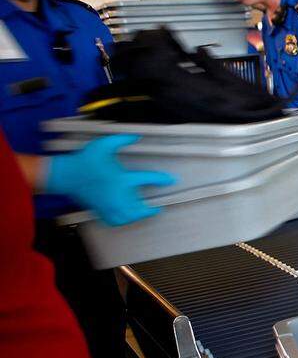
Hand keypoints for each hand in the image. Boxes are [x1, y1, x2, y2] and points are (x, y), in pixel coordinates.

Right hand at [44, 135, 176, 226]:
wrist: (66, 174)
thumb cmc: (84, 159)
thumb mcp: (103, 144)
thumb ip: (121, 139)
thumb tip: (136, 136)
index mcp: (121, 178)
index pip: (147, 179)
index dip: (161, 179)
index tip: (171, 180)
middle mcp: (117, 194)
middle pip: (139, 209)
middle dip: (149, 210)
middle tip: (156, 208)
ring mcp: (108, 204)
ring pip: (128, 217)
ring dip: (137, 216)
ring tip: (143, 213)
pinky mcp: (100, 209)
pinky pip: (114, 221)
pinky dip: (122, 221)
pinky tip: (126, 216)